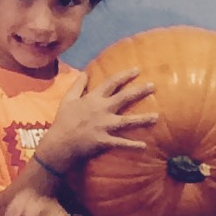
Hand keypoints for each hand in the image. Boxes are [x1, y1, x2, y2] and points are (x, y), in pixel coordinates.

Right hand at [35, 65, 158, 175]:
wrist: (58, 144)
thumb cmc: (62, 122)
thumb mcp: (67, 100)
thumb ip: (77, 85)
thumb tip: (85, 72)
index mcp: (93, 99)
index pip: (111, 83)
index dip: (125, 75)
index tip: (138, 70)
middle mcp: (101, 110)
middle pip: (124, 98)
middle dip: (139, 91)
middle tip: (153, 86)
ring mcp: (103, 126)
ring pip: (127, 121)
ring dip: (142, 119)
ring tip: (156, 117)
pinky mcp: (103, 141)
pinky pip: (120, 143)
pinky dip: (132, 145)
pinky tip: (144, 146)